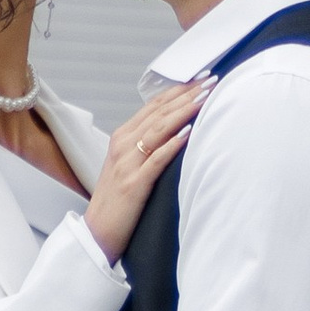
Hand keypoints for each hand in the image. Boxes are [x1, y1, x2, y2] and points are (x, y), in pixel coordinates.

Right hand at [84, 78, 212, 264]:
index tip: (201, 78)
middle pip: (159, 112)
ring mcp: (127, 163)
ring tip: (206, 98)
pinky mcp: (134, 183)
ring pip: (159, 129)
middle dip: (187, 94)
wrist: (97, 232)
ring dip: (184, 111)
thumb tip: (176, 128)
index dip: (178, 90)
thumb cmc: (117, 200)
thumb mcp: (128, 165)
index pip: (154, 105)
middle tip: (211, 81)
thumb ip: (146, 145)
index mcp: (122, 137)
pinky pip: (156, 159)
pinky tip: (189, 133)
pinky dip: (173, 144)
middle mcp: (122, 145)